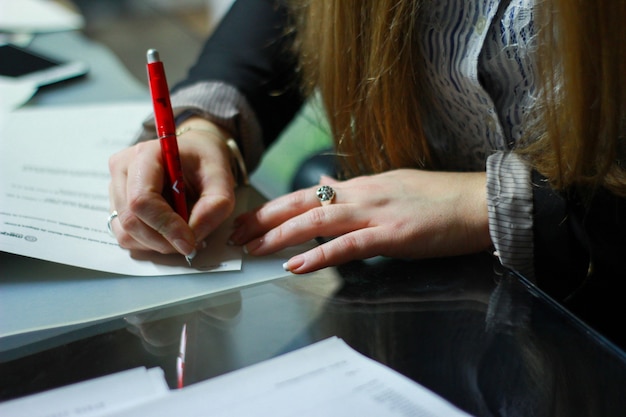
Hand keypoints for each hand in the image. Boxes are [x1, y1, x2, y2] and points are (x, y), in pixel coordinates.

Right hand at [108, 117, 235, 255]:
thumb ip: (215, 206)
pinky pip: (127, 236)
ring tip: (182, 232)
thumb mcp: (223, 178)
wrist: (194, 153)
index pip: (142, 199)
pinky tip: (169, 231)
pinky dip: (150, 242)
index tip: (189, 242)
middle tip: (190, 243)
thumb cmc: (205, 161)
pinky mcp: (117, 205)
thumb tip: (194, 235)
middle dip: (163, 240)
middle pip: (131, 220)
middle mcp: (123, 169)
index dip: (165, 226)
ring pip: (126, 233)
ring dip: (157, 243)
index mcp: (146, 155)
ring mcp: (116, 188)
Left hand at [229, 169, 491, 273]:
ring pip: (317, 220)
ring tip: (253, 248)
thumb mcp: (390, 185)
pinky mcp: (392, 235)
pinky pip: (348, 245)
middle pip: (302, 203)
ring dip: (282, 235)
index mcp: (361, 185)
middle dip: (265, 218)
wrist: (479, 202)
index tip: (248, 219)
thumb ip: (354, 189)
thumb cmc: (440, 198)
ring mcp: (376, 212)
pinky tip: (296, 263)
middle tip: (236, 234)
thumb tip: (325, 183)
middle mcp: (362, 194)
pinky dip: (319, 255)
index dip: (274, 207)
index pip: (307, 194)